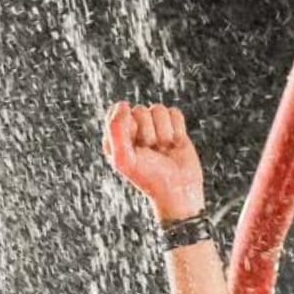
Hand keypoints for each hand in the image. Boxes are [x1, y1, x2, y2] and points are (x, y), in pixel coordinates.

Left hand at [104, 101, 205, 222]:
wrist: (178, 188)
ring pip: (158, 109)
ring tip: (162, 149)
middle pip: (140, 110)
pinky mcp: (172, 126)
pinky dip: (177, 129)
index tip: (134, 145)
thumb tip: (123, 104)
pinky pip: (174, 112)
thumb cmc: (148, 177)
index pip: (118, 113)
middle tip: (150, 151)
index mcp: (115, 138)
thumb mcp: (124, 158)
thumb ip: (116, 130)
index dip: (129, 128)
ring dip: (164, 132)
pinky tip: (174, 145)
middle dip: (148, 132)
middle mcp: (133, 131)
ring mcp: (153, 127)